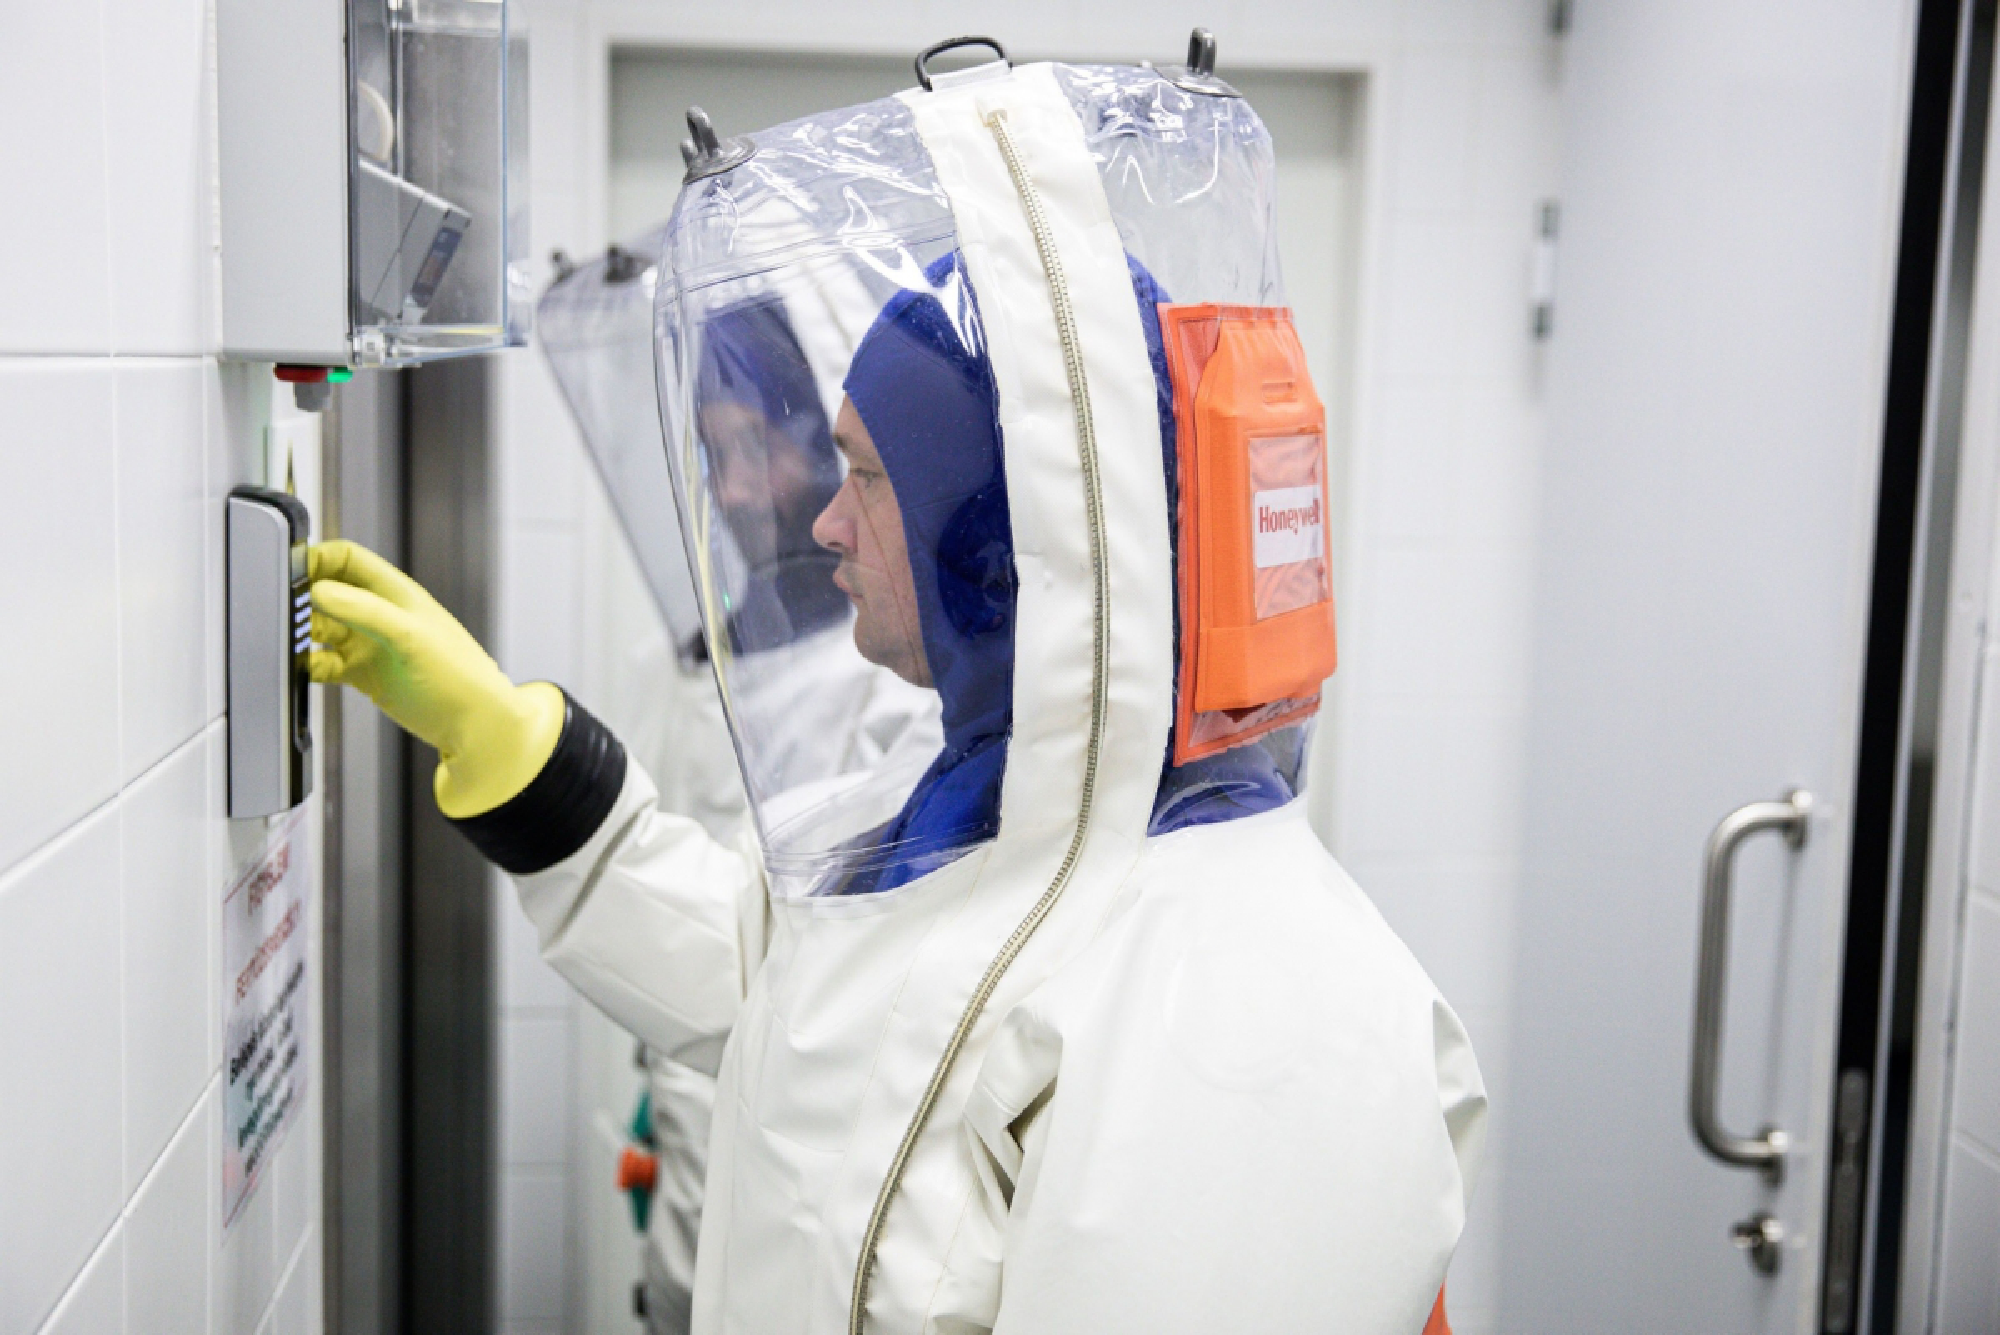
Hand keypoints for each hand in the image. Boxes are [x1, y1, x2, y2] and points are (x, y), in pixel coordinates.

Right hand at [309, 539, 564, 817]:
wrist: (473, 726)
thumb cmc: (460, 677)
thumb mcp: (411, 637)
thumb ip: (366, 613)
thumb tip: (319, 592)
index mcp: (394, 593)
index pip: (346, 558)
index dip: (316, 559)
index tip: (289, 571)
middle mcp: (378, 615)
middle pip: (326, 592)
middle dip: (301, 599)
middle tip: (281, 614)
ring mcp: (369, 644)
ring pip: (320, 628)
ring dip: (301, 634)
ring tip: (289, 644)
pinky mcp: (362, 674)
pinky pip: (323, 662)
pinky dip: (309, 664)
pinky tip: (302, 670)